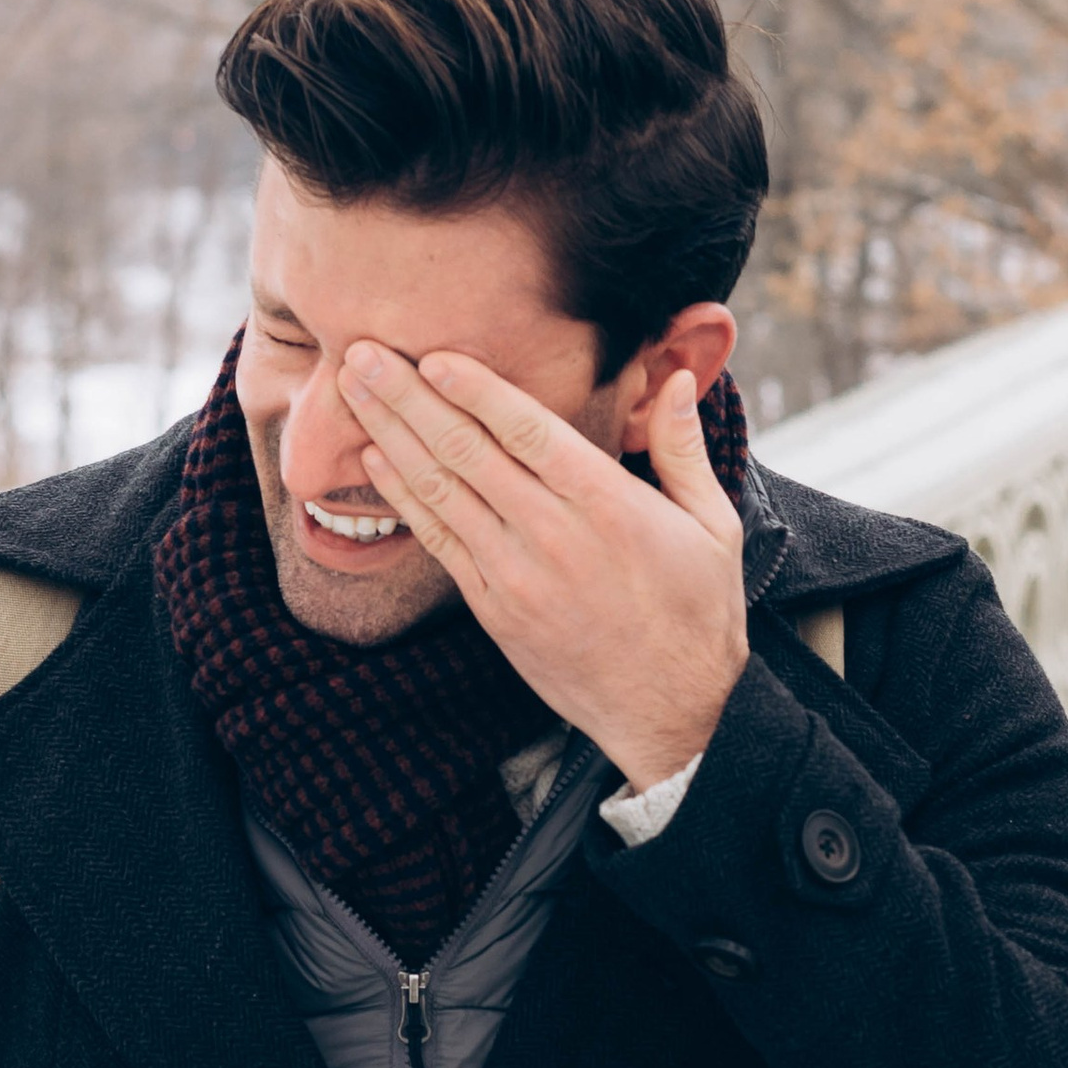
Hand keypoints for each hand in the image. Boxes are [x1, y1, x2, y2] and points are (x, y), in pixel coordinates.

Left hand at [339, 343, 748, 789]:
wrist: (671, 713)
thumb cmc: (697, 614)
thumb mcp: (714, 527)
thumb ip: (684, 448)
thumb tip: (678, 376)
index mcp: (611, 505)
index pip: (528, 431)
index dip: (475, 389)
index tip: (433, 353)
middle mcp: (554, 536)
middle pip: (467, 451)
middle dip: (409, 397)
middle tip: (363, 353)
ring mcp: (516, 576)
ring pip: (441, 490)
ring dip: (392, 435)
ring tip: (353, 390)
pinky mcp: (494, 610)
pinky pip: (439, 542)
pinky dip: (404, 496)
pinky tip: (376, 459)